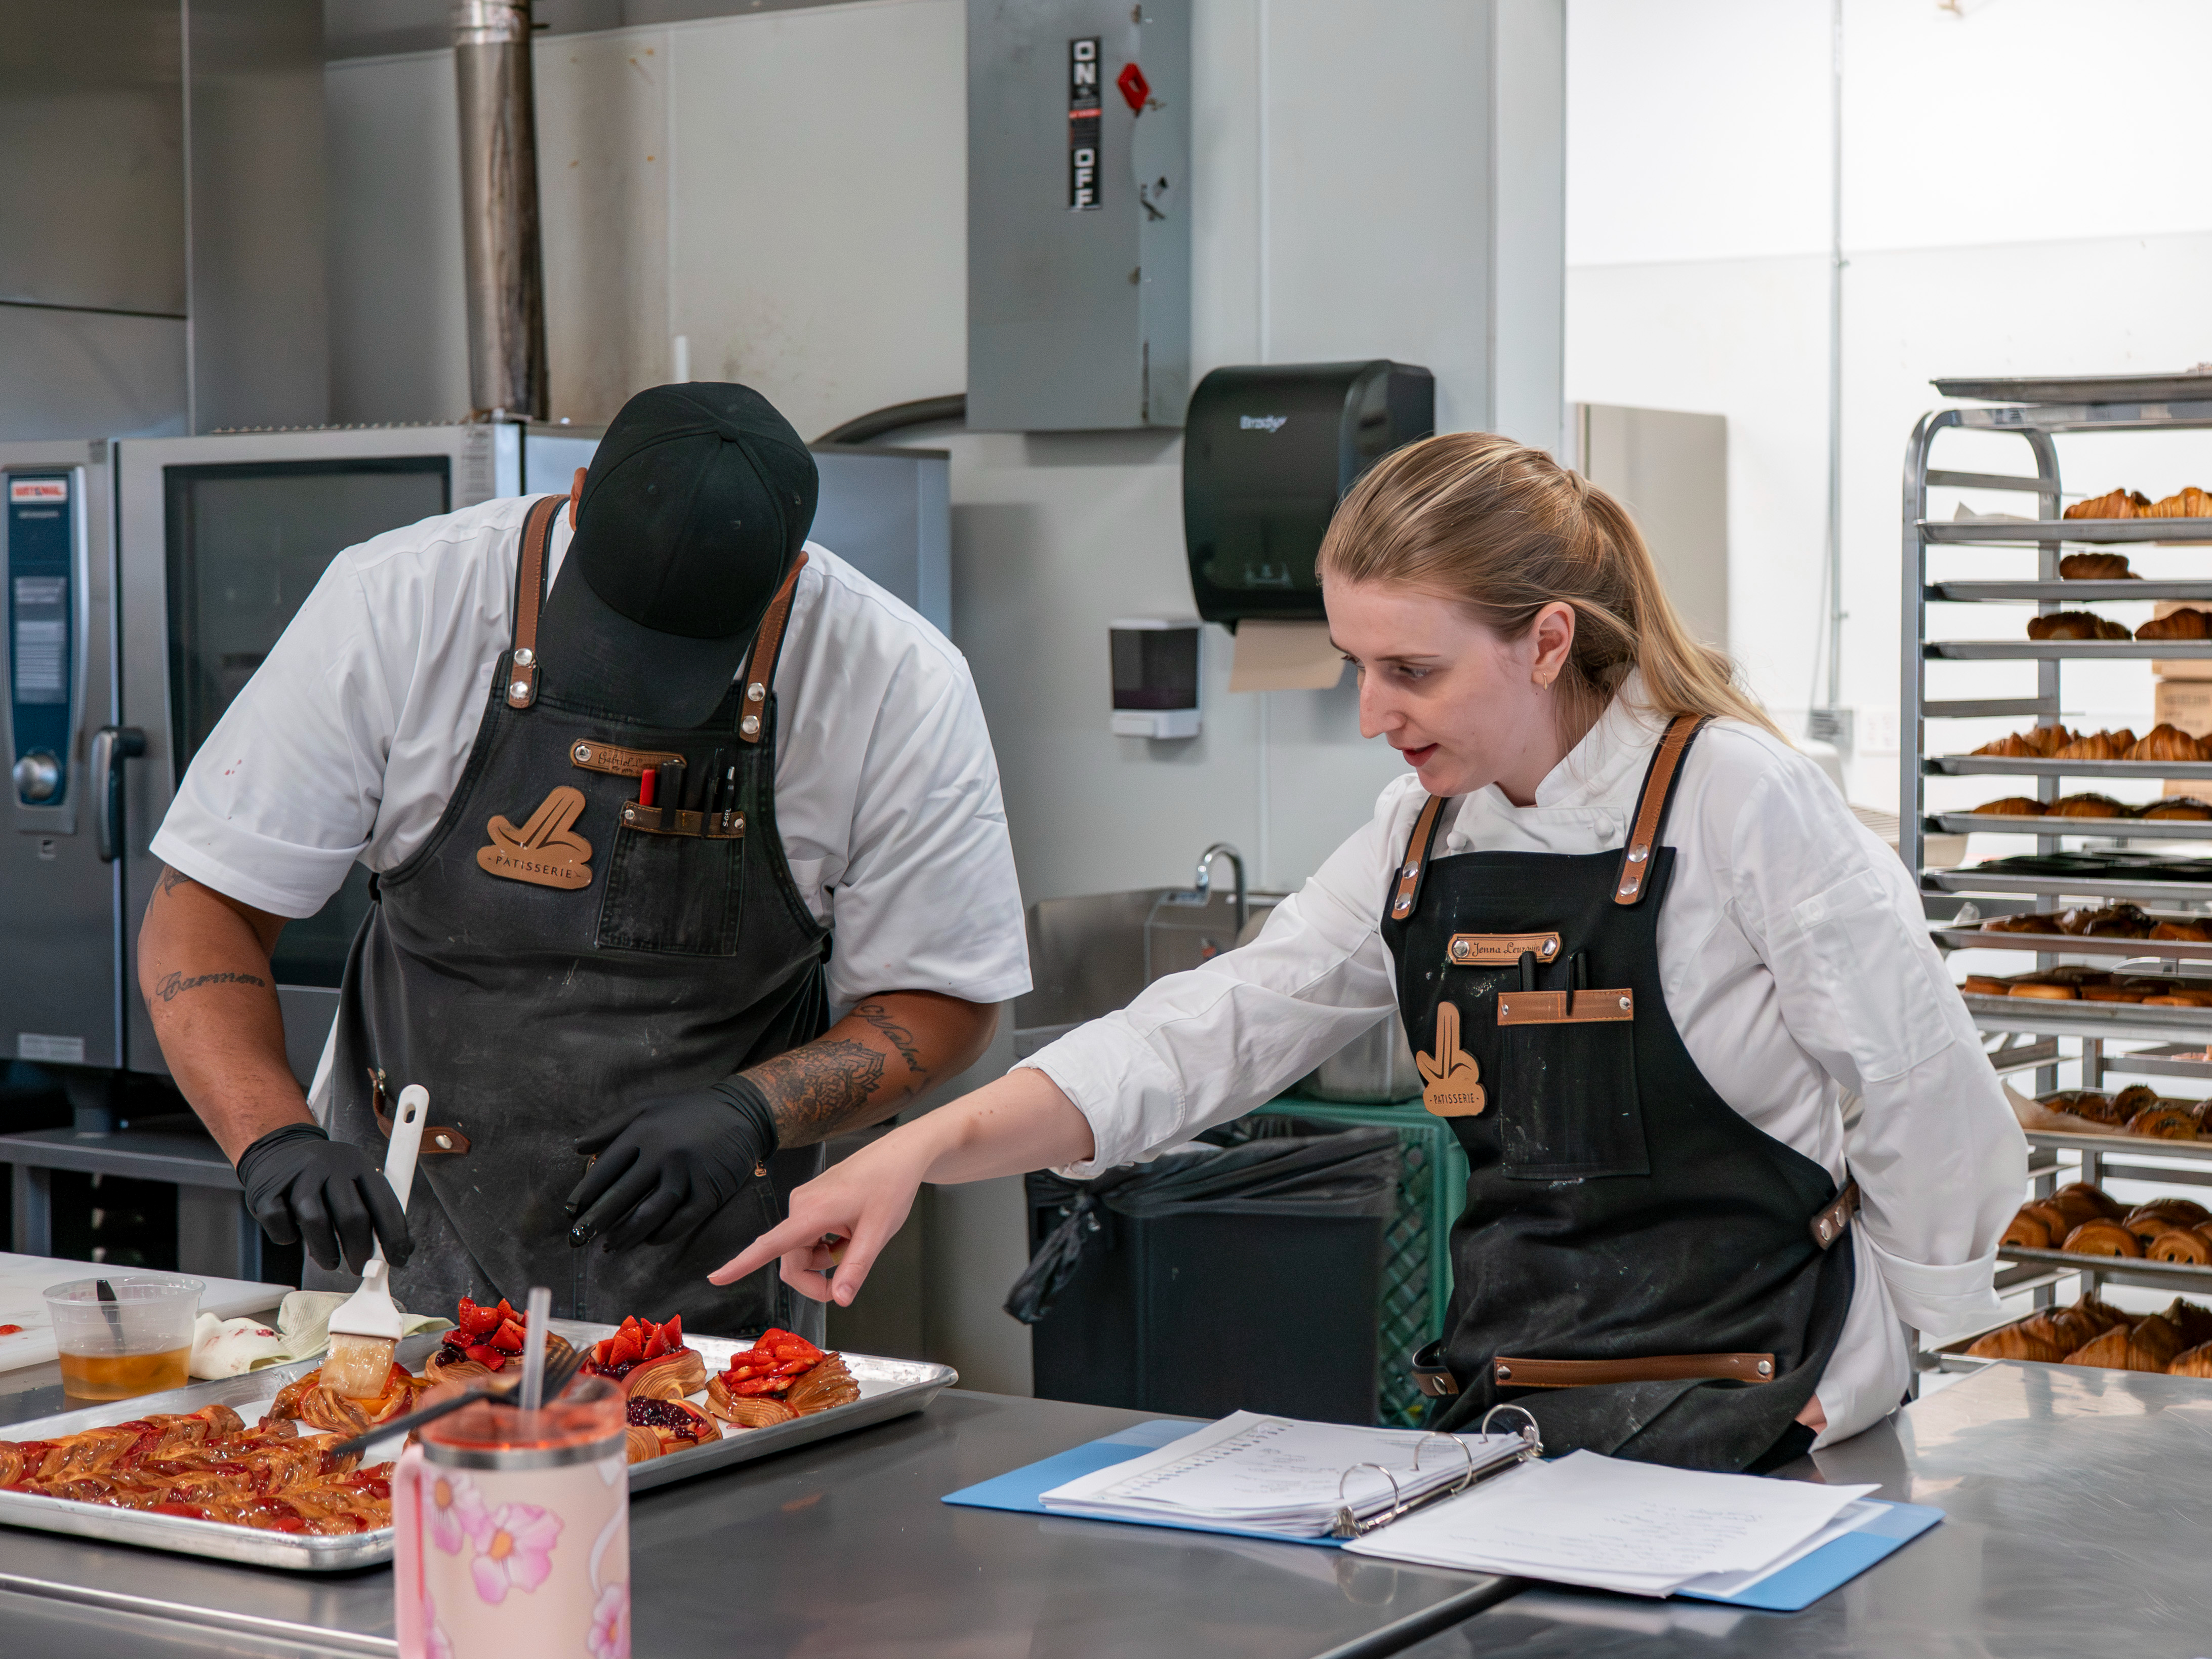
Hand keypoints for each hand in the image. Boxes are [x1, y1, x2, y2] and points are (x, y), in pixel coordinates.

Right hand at [235, 1124, 412, 1275]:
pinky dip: (288, 1236)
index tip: (397, 1259)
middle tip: (360, 1268)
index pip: (384, 1203)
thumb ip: (376, 1211)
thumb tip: (403, 1249)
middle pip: (351, 1215)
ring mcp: (298, 1176)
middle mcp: (330, 1165)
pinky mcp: (267, 1190)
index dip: (394, 1236)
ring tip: (331, 1262)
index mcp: (358, 1164)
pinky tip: (295, 1235)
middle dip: (360, 1250)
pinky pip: (281, 1223)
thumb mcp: (354, 1182)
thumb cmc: (324, 1176)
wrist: (277, 1150)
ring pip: (315, 1220)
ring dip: (326, 1250)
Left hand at [566, 1079, 775, 1251]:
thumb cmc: (688, 1110)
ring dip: (626, 1234)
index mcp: (643, 1131)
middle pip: (622, 1195)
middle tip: (578, 1238)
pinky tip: (648, 1240)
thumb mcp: (647, 1106)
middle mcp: (663, 1153)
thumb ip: (610, 1126)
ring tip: (610, 1246)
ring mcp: (688, 1173)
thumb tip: (577, 1148)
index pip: (605, 1169)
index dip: (585, 1194)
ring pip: (650, 1213)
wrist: (742, 1111)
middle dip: (595, 1221)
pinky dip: (662, 1234)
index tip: (570, 1212)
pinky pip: (682, 1220)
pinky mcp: (710, 1190)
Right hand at [708, 1124, 938, 1304]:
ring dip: (825, 1260)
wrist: (900, 1154)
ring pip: (801, 1251)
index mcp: (812, 1211)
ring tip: (855, 1243)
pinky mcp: (811, 1201)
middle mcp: (800, 1205)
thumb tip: (840, 1300)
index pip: (770, 1244)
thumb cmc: (890, 1186)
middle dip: (815, 1279)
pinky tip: (849, 1234)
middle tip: (846, 1283)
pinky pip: (809, 1237)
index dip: (741, 1264)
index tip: (716, 1277)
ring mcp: (804, 1202)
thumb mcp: (878, 1233)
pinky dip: (827, 1246)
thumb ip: (856, 1268)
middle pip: (791, 1260)